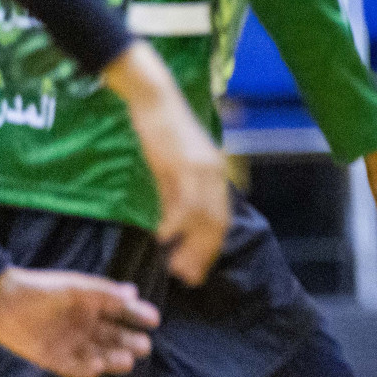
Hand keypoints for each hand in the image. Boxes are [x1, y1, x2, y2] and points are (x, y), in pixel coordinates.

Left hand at [0, 266, 158, 376]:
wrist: (3, 302)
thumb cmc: (44, 289)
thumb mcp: (76, 288)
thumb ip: (104, 293)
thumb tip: (133, 292)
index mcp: (93, 304)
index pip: (122, 311)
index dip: (138, 315)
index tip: (154, 320)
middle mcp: (85, 324)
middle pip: (113, 336)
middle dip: (130, 342)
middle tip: (143, 347)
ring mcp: (69, 342)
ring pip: (98, 353)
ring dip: (113, 358)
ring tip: (127, 360)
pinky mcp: (52, 358)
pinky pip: (74, 368)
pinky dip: (87, 369)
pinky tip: (98, 367)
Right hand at [102, 41, 230, 284]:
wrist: (155, 98)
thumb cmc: (162, 130)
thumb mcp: (173, 167)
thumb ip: (176, 194)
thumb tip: (172, 226)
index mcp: (217, 173)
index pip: (221, 219)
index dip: (211, 247)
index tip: (199, 268)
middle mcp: (216, 172)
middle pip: (216, 223)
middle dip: (203, 254)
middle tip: (189, 278)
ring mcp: (202, 169)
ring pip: (202, 218)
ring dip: (189, 246)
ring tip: (176, 266)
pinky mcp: (183, 164)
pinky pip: (182, 202)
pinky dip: (174, 224)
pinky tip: (163, 237)